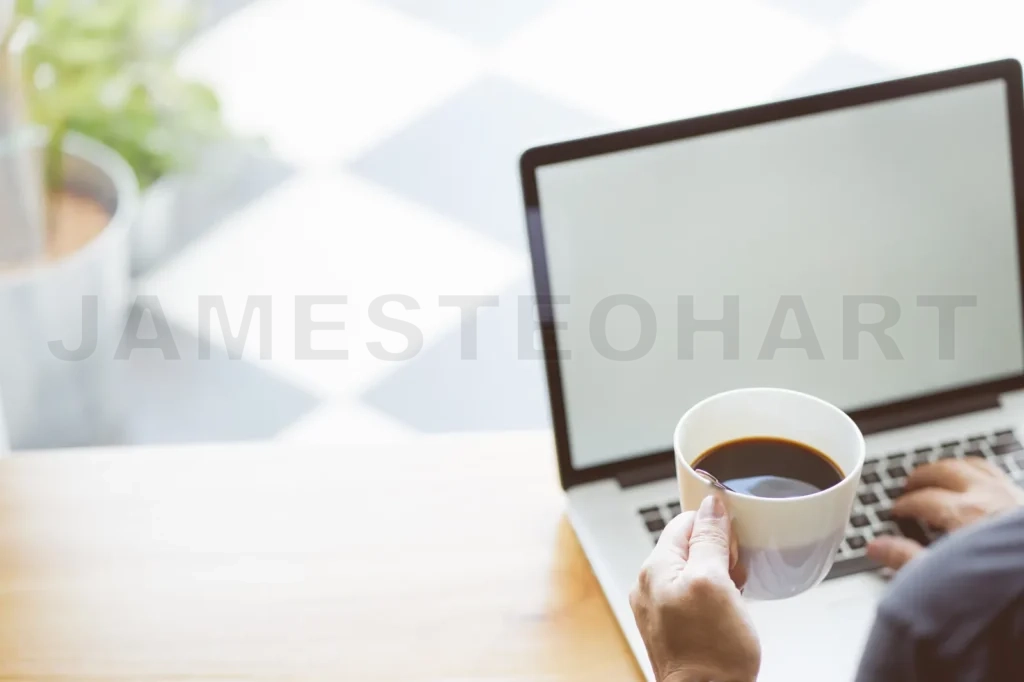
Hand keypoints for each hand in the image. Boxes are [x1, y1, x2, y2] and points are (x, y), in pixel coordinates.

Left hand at [629, 495, 758, 681]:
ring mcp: (660, 608)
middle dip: (719, 554)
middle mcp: (650, 586)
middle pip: (689, 546)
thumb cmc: (711, 652)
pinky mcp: (673, 627)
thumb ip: (709, 540)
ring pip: (694, 571)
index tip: (734, 545)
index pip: (684, 522)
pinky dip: (715, 597)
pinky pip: (695, 597)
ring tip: (734, 598)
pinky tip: (727, 613)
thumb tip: (711, 505)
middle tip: (736, 576)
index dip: (714, 527)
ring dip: (720, 576)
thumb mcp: (714, 583)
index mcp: (654, 568)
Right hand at [868, 457, 1023, 569]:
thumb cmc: (1005, 584)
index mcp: (963, 513)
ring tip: (939, 473)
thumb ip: (907, 560)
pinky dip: (980, 471)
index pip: (921, 499)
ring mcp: (1010, 495)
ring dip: (951, 467)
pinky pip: (997, 472)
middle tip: (908, 484)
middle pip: (945, 471)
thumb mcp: (946, 578)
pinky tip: (979, 481)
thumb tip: (877, 547)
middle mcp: (988, 497)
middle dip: (922, 476)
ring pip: (973, 465)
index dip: (903, 504)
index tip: (896, 512)